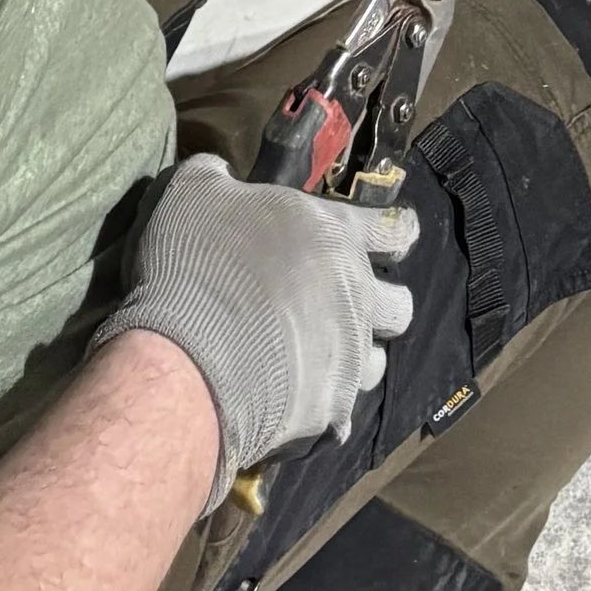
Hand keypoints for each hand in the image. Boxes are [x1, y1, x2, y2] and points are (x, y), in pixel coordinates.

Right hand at [93, 154, 417, 509]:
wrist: (190, 357)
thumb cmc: (196, 262)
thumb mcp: (193, 192)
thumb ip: (215, 178)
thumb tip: (220, 174)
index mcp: (332, 234)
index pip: (393, 228)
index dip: (400, 232)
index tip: (400, 238)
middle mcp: (354, 293)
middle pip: (401, 305)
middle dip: (384, 307)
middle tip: (349, 309)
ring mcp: (347, 355)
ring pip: (377, 364)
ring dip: (356, 360)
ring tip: (323, 361)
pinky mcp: (331, 409)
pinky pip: (341, 416)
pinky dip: (322, 411)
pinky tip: (295, 407)